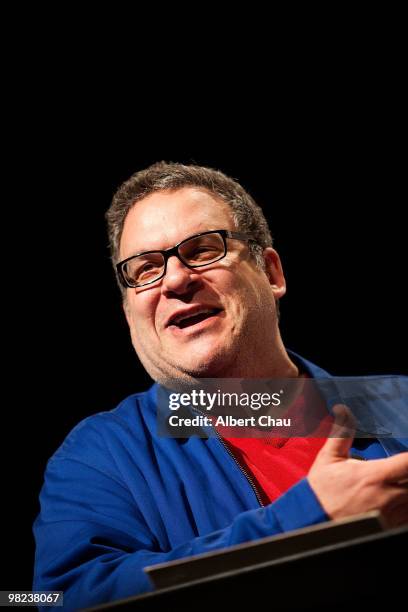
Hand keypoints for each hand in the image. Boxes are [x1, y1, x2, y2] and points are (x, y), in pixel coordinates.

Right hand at [307, 405, 407, 527]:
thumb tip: (342, 409)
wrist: (312, 521)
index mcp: (374, 475)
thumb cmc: (321, 490)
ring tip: (400, 481)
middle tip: (402, 468)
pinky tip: (399, 498)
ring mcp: (391, 515)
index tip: (405, 456)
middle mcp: (387, 496)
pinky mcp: (389, 528)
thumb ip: (342, 432)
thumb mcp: (328, 458)